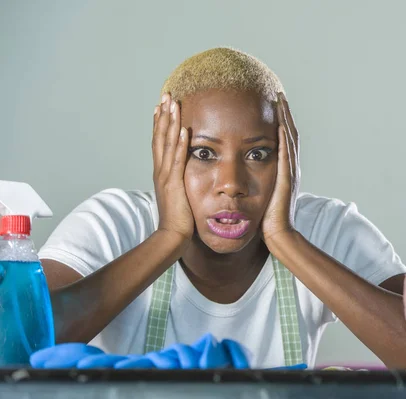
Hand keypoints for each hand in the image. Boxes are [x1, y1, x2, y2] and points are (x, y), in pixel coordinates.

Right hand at [152, 93, 193, 242]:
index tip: (162, 106)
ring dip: (170, 122)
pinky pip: (178, 160)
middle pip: (160, 137)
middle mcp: (161, 170)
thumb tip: (186, 173)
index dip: (160, 123)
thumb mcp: (179, 194)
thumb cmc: (180, 218)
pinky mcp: (174, 184)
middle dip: (163, 115)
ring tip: (172, 103)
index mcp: (162, 172)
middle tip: (165, 95)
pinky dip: (180, 144)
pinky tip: (183, 129)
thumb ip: (180, 181)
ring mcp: (166, 176)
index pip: (160, 142)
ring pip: (167, 143)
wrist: (172, 236)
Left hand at [262, 92, 300, 240]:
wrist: (278, 234)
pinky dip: (285, 136)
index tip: (274, 105)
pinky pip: (287, 152)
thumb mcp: (262, 195)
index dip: (281, 121)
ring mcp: (291, 172)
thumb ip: (258, 182)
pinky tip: (281, 122)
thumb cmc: (266, 218)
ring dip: (286, 118)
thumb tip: (246, 174)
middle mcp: (291, 168)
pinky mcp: (287, 178)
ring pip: (290, 139)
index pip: (284, 140)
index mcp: (285, 170)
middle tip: (279, 95)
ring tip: (280, 100)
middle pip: (290, 134)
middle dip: (285, 114)